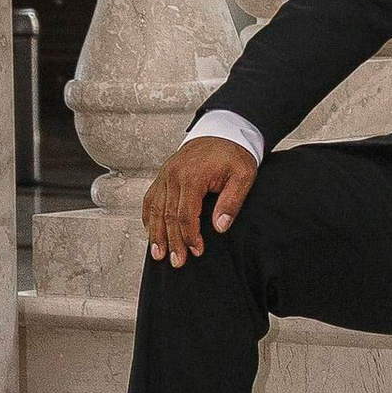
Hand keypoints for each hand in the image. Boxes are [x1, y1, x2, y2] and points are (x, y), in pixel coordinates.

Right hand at [142, 136, 258, 264]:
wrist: (223, 131)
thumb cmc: (234, 154)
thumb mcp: (243, 176)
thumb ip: (232, 202)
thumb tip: (220, 227)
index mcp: (192, 176)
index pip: (186, 215)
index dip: (190, 236)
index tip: (197, 251)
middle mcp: (174, 175)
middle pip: (168, 216)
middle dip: (172, 242)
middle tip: (177, 261)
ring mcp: (165, 174)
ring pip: (154, 209)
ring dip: (156, 234)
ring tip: (158, 254)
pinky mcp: (163, 175)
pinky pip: (150, 198)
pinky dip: (148, 217)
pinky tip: (151, 232)